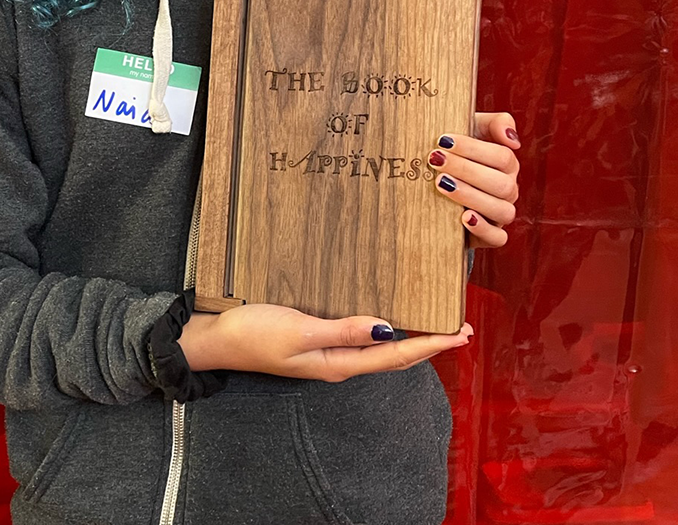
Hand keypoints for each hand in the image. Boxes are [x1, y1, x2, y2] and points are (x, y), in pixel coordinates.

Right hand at [179, 304, 471, 379]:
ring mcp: (327, 352)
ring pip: (380, 347)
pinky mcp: (315, 338)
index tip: (460, 333)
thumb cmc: (254, 334)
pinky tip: (384, 315)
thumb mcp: (299, 330)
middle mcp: (339, 361)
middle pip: (395, 355)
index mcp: (339, 363)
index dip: (431, 345)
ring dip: (409, 336)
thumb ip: (342, 330)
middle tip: (459, 327)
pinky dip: (381, 326)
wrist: (217, 339)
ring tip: (432, 322)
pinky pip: (359, 335)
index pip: (396, 355)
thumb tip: (386, 328)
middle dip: (429, 343)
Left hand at [428, 112, 520, 248]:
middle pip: (501, 183)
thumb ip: (495, 123)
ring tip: (441, 184)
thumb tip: (512, 140)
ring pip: (501, 210)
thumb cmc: (454, 148)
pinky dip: (483, 229)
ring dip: (471, 196)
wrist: (434, 178)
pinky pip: (498, 238)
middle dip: (466, 170)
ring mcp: (500, 213)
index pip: (502, 157)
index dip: (473, 149)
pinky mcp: (490, 234)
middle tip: (435, 160)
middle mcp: (508, 189)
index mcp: (507, 164)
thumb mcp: (471, 128)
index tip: (443, 141)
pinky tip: (464, 217)